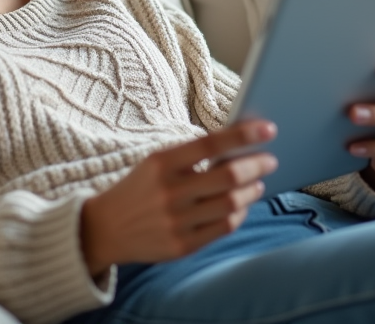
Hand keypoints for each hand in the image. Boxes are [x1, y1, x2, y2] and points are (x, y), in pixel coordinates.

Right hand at [79, 120, 277, 275]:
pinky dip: (239, 214)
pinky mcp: (182, 245)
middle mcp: (169, 192)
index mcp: (161, 163)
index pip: (210, 144)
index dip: (243, 135)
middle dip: (256, 165)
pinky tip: (242, 205)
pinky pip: (224, 228)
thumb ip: (191, 156)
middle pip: (228, 176)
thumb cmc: (139, 189)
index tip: (269, 129)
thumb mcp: (155, 163)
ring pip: (231, 203)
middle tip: (270, 160)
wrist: (105, 228)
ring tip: (257, 183)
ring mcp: (176, 221)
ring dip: (251, 191)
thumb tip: (239, 144)